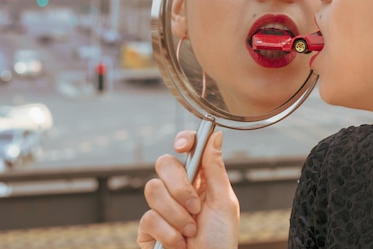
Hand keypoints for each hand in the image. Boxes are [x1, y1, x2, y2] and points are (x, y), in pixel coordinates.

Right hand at [137, 130, 239, 248]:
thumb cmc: (221, 241)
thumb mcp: (224, 203)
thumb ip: (215, 169)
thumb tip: (215, 134)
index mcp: (200, 179)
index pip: (187, 149)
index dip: (183, 140)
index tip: (183, 147)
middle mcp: (178, 189)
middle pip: (163, 163)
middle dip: (180, 187)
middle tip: (195, 208)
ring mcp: (161, 208)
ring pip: (152, 189)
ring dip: (177, 215)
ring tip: (191, 232)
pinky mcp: (147, 229)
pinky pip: (148, 218)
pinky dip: (168, 234)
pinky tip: (179, 244)